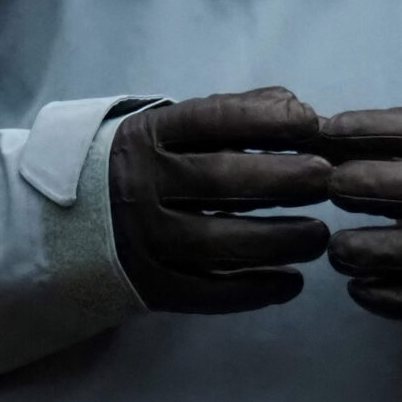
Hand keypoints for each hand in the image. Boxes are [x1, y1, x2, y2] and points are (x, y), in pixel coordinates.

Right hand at [109, 86, 332, 312]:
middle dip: (282, 179)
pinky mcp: (152, 285)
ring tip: (319, 235)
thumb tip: (297, 108)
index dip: (264, 119)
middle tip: (326, 180)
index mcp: (147, 137)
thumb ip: (233, 115)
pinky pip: (210, 293)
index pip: (210, 120)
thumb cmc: (147, 166)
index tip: (311, 122)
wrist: (75, 219)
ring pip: (219, 241)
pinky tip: (292, 282)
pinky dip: (256, 290)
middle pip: (220, 181)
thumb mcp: (173, 130)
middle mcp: (141, 184)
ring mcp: (144, 237)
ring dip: (279, 239)